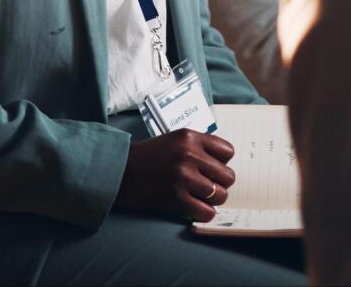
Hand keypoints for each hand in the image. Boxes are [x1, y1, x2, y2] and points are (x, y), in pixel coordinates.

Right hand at [115, 130, 235, 221]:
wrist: (122, 171)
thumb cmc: (150, 156)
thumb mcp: (175, 139)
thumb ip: (200, 147)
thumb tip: (224, 164)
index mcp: (190, 137)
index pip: (228, 152)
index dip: (223, 162)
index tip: (212, 167)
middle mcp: (189, 155)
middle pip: (228, 176)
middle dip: (220, 183)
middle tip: (208, 185)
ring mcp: (183, 177)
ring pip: (220, 195)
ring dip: (212, 199)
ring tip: (200, 196)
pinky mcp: (176, 198)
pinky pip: (206, 212)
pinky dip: (204, 213)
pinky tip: (194, 207)